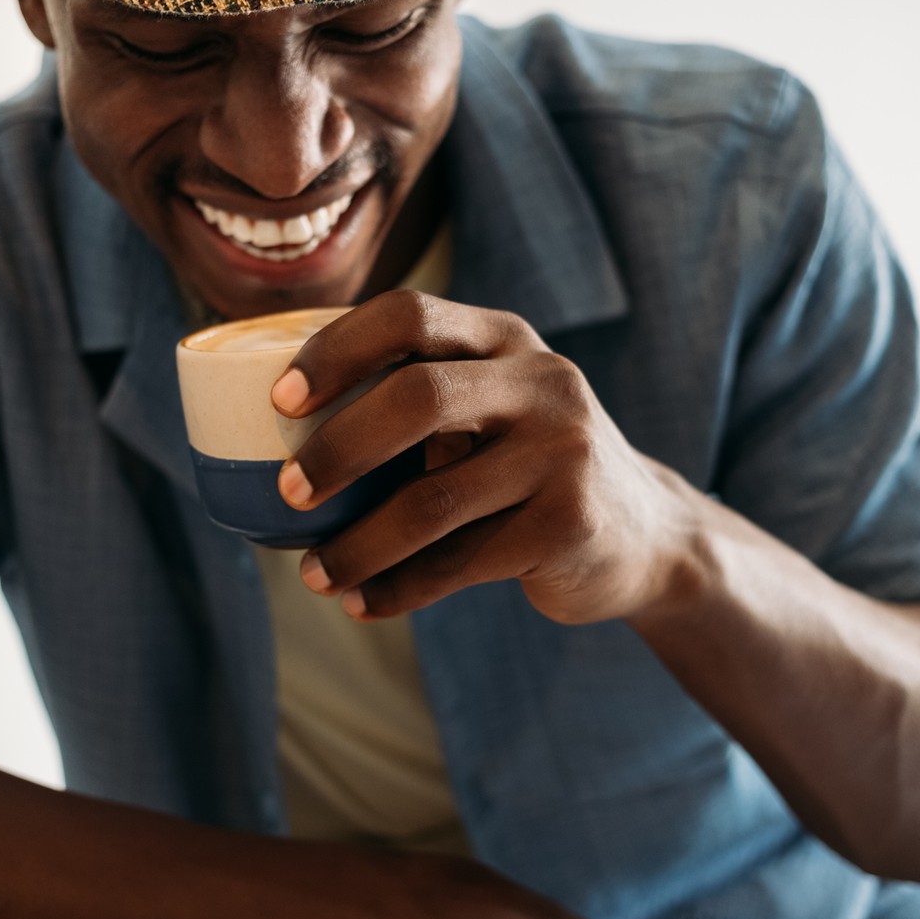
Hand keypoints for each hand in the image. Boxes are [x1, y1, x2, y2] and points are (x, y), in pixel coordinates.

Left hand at [272, 290, 694, 623]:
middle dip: (339, 448)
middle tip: (287, 492)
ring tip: (314, 576)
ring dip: (359, 546)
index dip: (338, 350)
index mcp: (505, 338)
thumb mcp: (492, 409)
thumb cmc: (528, 467)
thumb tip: (272, 433)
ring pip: (434, 501)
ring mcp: (563, 453)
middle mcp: (541, 382)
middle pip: (419, 397)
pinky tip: (363, 602)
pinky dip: (399, 589)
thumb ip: (416, 400)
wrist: (647, 536)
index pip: (410, 315)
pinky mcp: (571, 524)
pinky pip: (461, 565)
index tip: (279, 401)